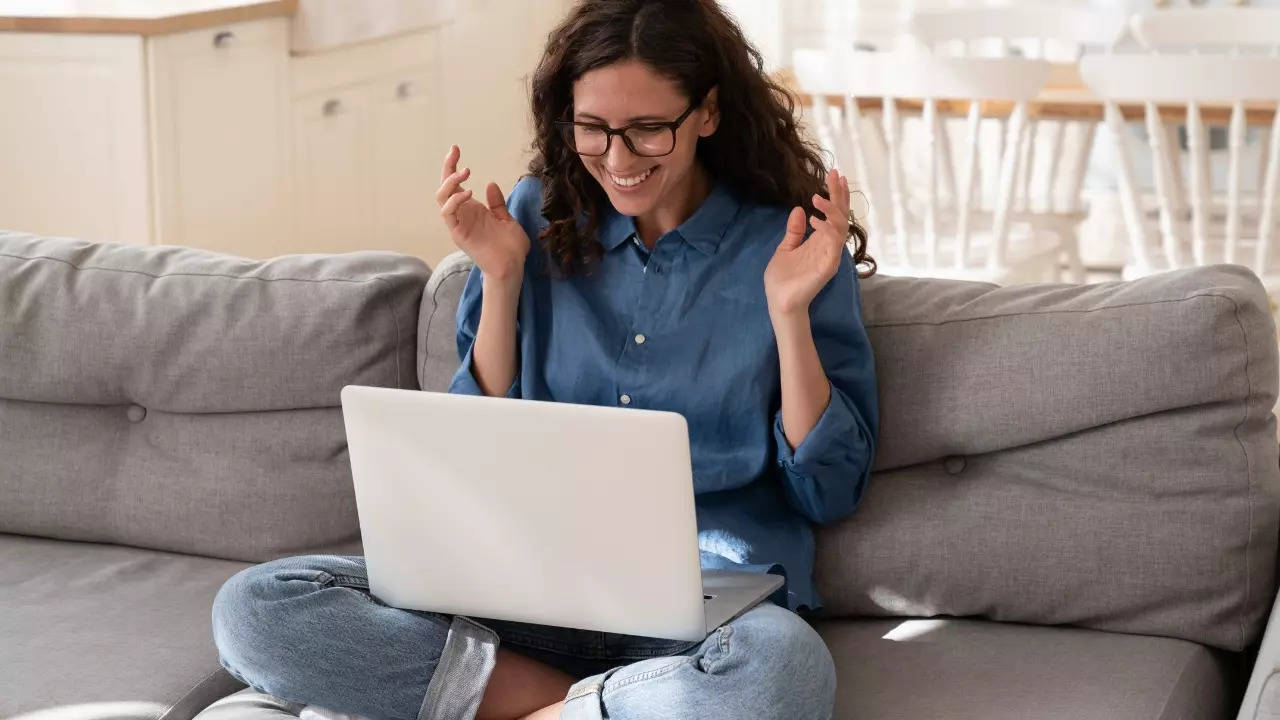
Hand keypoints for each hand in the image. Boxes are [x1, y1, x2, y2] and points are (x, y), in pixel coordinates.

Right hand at [436, 145, 530, 283]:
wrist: (513, 267)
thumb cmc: (510, 247)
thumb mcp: (506, 219)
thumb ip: (497, 203)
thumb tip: (490, 185)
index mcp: (472, 210)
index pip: (456, 184)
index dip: (452, 166)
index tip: (456, 149)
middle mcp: (462, 215)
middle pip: (444, 188)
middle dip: (447, 168)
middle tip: (455, 153)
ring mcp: (459, 224)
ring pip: (442, 199)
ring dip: (450, 183)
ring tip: (465, 173)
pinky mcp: (459, 234)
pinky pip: (448, 214)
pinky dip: (454, 201)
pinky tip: (468, 192)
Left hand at [764, 169, 850, 317]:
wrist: (779, 301)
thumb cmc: (783, 278)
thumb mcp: (786, 248)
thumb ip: (794, 231)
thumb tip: (798, 209)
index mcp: (820, 240)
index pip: (833, 214)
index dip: (836, 195)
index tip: (835, 175)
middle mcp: (829, 246)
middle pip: (841, 216)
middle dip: (839, 195)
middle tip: (835, 175)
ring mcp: (830, 256)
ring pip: (840, 227)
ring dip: (831, 210)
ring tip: (817, 198)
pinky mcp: (828, 266)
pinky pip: (833, 244)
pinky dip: (827, 229)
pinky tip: (815, 220)